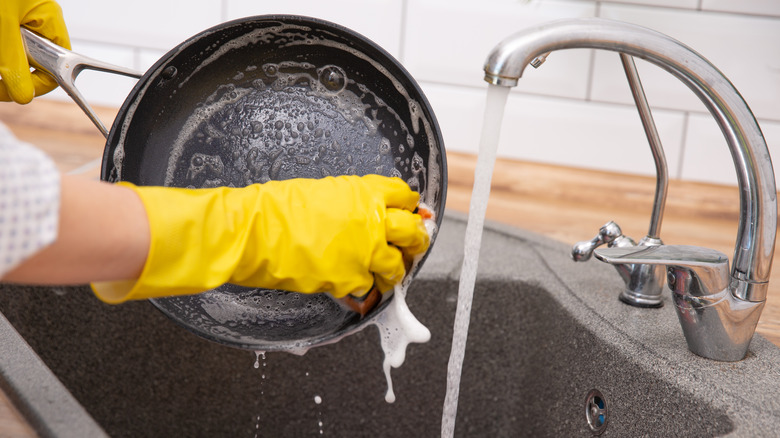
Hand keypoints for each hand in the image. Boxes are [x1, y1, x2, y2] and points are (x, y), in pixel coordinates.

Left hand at [0, 0, 69, 102]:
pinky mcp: (4, 16)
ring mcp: (16, 18)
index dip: (32, 85)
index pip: (54, 69)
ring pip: (9, 53)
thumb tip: (23, 95)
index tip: (9, 89)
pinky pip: (3, 41)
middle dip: (6, 70)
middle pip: (28, 62)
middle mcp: (35, 21)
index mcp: (48, 22)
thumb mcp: (2, 26)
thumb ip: (12, 61)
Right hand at [91, 175, 430, 302]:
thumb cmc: (277, 207)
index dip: (409, 207)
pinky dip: (364, 289)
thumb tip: (368, 212)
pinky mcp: (351, 279)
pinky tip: (354, 286)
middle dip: (415, 240)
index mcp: (366, 192)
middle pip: (414, 231)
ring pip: (398, 266)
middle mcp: (374, 220)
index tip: (410, 214)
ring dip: (393, 270)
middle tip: (411, 245)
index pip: (406, 195)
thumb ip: (354, 202)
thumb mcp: (323, 191)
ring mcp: (365, 252)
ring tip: (386, 273)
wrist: (254, 231)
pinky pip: (369, 288)